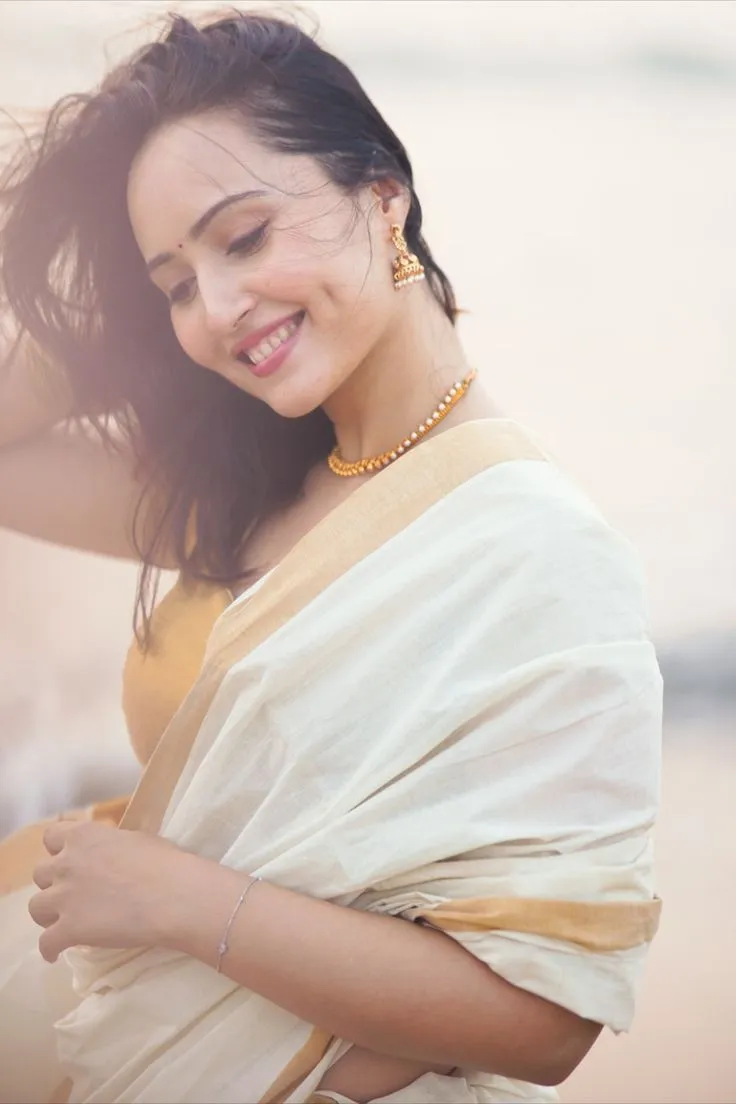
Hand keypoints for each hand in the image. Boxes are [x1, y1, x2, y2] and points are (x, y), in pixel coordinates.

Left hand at [28, 819, 195, 962]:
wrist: (175, 896)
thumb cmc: (166, 862)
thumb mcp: (136, 839)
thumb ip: (111, 845)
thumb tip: (110, 855)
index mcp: (84, 835)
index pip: (51, 836)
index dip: (59, 850)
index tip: (70, 860)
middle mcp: (66, 863)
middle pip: (41, 874)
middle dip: (54, 883)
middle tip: (73, 894)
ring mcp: (64, 897)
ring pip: (36, 908)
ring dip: (49, 915)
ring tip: (63, 923)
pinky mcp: (69, 929)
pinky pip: (46, 943)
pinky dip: (50, 949)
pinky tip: (56, 954)